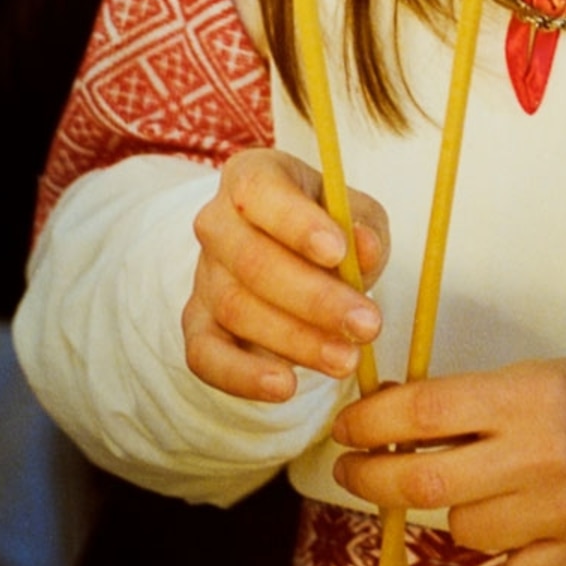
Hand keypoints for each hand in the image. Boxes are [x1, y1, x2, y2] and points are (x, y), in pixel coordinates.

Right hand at [184, 147, 389, 402]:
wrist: (290, 261)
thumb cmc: (328, 229)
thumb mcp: (357, 216)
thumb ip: (364, 229)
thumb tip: (364, 247)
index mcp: (251, 177)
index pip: (259, 191)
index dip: (296, 223)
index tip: (338, 252)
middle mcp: (216, 223)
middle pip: (252, 261)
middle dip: (314, 298)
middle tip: (367, 325)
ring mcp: (203, 277)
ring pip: (237, 310)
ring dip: (296, 341)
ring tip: (347, 360)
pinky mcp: (197, 326)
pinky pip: (205, 356)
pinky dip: (242, 376)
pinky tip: (285, 388)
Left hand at [331, 359, 565, 565]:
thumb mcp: (539, 379)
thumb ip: (470, 403)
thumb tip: (385, 417)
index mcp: (531, 395)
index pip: (425, 411)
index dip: (370, 424)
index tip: (345, 431)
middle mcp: (546, 453)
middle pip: (427, 481)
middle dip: (373, 479)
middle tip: (352, 472)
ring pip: (465, 531)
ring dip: (457, 513)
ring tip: (487, 492)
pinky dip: (505, 553)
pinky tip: (528, 526)